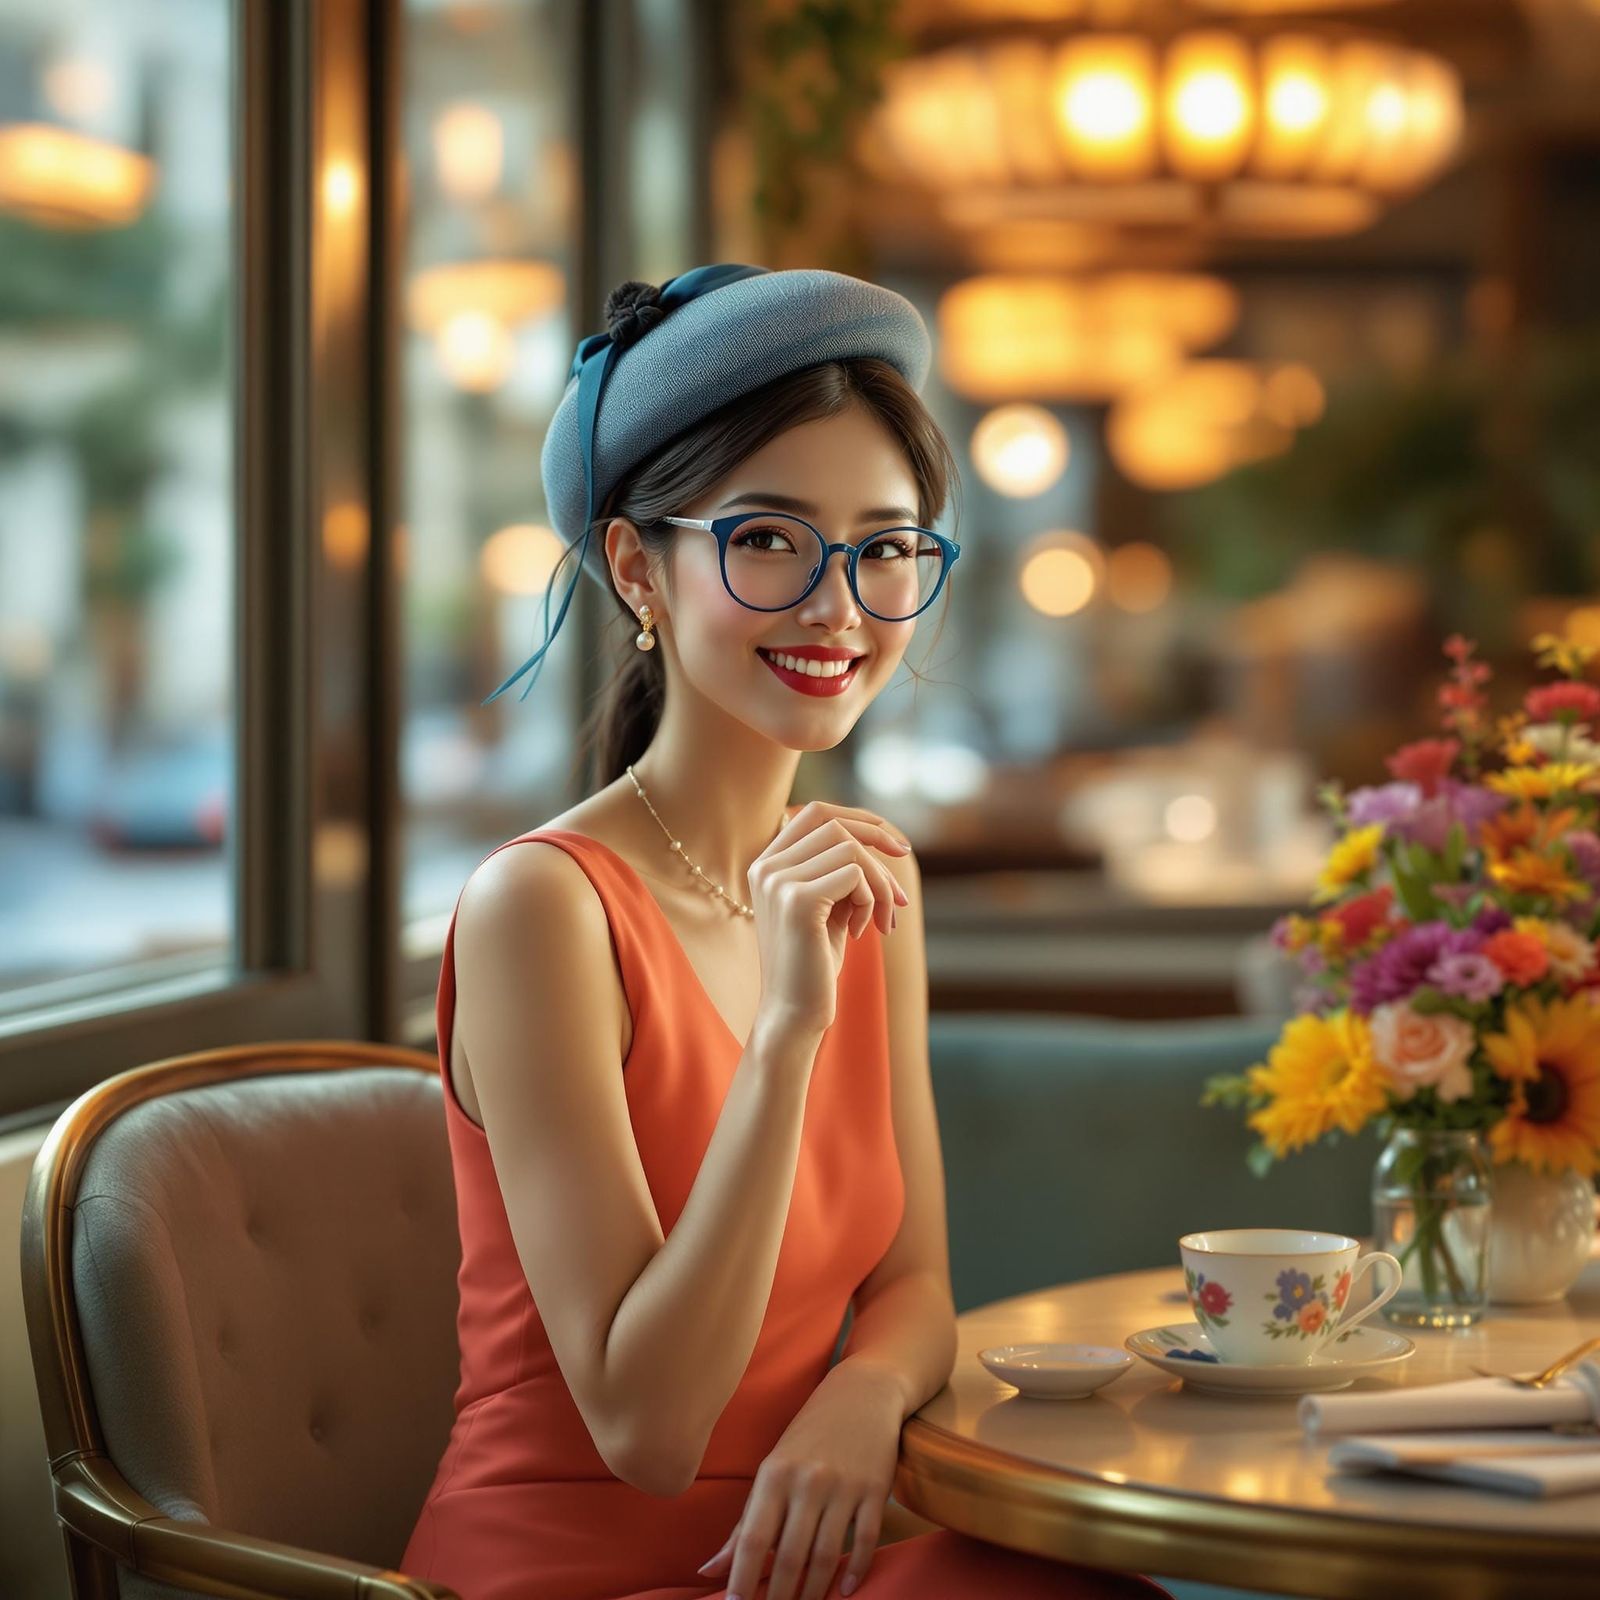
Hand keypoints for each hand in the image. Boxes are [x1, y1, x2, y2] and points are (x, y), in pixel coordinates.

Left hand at [694, 1363, 904, 1599]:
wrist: (862, 1393)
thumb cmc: (809, 1435)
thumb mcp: (772, 1470)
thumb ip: (744, 1523)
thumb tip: (708, 1571)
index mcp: (774, 1475)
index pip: (752, 1538)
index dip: (741, 1579)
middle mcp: (808, 1481)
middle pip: (789, 1556)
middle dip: (778, 1598)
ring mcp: (844, 1486)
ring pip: (826, 1555)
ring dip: (813, 1592)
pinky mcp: (875, 1490)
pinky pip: (865, 1541)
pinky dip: (854, 1571)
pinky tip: (844, 1591)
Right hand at [750, 802, 910, 1042]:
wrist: (794, 1013)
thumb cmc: (815, 962)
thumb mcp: (829, 906)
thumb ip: (841, 870)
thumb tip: (881, 836)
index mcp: (767, 863)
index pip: (817, 812)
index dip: (861, 820)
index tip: (896, 846)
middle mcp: (766, 866)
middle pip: (836, 826)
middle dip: (879, 853)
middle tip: (899, 895)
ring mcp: (778, 881)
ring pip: (851, 850)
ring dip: (879, 885)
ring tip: (879, 920)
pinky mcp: (797, 900)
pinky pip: (855, 875)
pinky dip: (870, 900)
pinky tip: (860, 932)